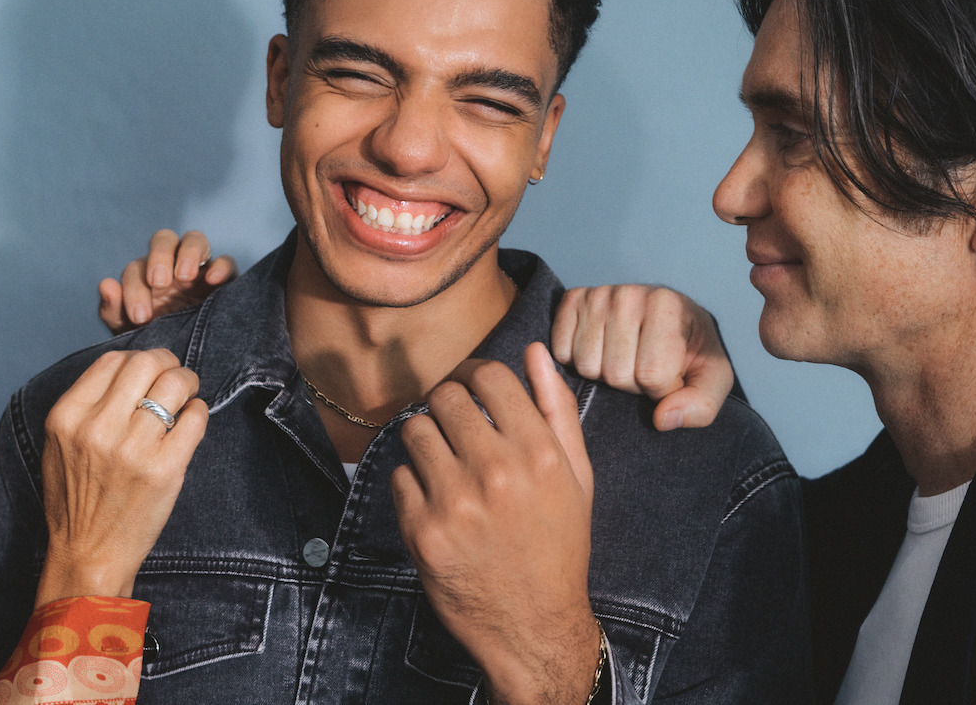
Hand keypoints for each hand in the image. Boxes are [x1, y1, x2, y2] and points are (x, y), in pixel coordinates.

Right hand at [35, 348, 207, 606]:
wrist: (88, 554)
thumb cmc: (76, 499)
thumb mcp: (61, 444)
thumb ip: (88, 404)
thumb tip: (132, 367)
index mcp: (68, 417)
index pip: (113, 360)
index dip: (138, 359)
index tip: (150, 370)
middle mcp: (98, 427)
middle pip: (147, 363)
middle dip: (168, 364)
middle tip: (175, 378)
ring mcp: (133, 448)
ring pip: (176, 384)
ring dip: (188, 383)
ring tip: (187, 396)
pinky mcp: (165, 469)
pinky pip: (195, 417)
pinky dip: (198, 412)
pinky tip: (191, 420)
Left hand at [99, 229, 236, 333]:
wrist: (183, 359)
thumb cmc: (154, 341)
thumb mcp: (128, 331)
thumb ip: (113, 309)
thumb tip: (106, 284)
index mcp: (145, 276)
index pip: (136, 268)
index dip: (135, 289)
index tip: (140, 318)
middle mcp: (171, 266)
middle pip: (164, 239)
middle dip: (159, 257)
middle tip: (159, 283)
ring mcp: (199, 269)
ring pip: (194, 239)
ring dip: (188, 253)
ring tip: (185, 276)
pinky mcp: (225, 279)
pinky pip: (226, 261)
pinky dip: (221, 265)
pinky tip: (214, 280)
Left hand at [392, 343, 601, 704]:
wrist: (535, 626)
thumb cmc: (559, 546)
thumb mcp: (576, 477)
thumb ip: (557, 408)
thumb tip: (535, 351)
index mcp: (539, 453)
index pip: (488, 376)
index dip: (472, 374)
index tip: (468, 388)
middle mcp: (497, 472)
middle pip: (444, 396)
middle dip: (445, 405)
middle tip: (452, 427)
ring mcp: (455, 502)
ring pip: (414, 430)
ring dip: (425, 440)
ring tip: (443, 465)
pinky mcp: (422, 531)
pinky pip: (399, 476)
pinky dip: (412, 484)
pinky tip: (436, 503)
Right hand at [551, 284, 733, 430]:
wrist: (671, 321)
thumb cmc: (691, 352)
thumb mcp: (713, 380)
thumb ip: (701, 406)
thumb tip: (663, 418)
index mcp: (667, 304)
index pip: (651, 373)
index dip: (662, 389)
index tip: (672, 375)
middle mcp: (629, 293)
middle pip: (615, 373)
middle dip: (632, 383)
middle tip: (645, 366)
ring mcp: (597, 295)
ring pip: (586, 365)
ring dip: (604, 373)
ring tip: (625, 357)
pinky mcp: (572, 300)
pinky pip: (561, 352)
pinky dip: (576, 360)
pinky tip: (600, 349)